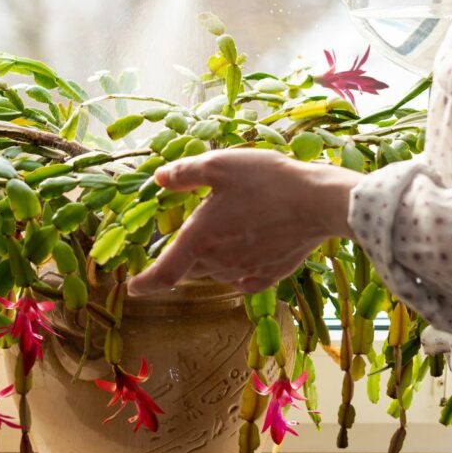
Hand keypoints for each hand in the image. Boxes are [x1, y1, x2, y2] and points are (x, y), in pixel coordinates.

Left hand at [127, 149, 360, 295]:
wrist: (318, 203)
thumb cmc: (267, 180)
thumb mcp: (220, 164)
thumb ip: (185, 173)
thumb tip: (159, 179)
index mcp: (200, 238)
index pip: (163, 273)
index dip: (144, 283)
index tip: (132, 288)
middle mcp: (219, 261)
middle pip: (190, 270)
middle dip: (183, 259)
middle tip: (191, 236)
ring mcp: (246, 271)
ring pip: (217, 273)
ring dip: (212, 260)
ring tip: (225, 233)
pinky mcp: (271, 274)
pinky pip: (244, 280)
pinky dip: (238, 271)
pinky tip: (246, 256)